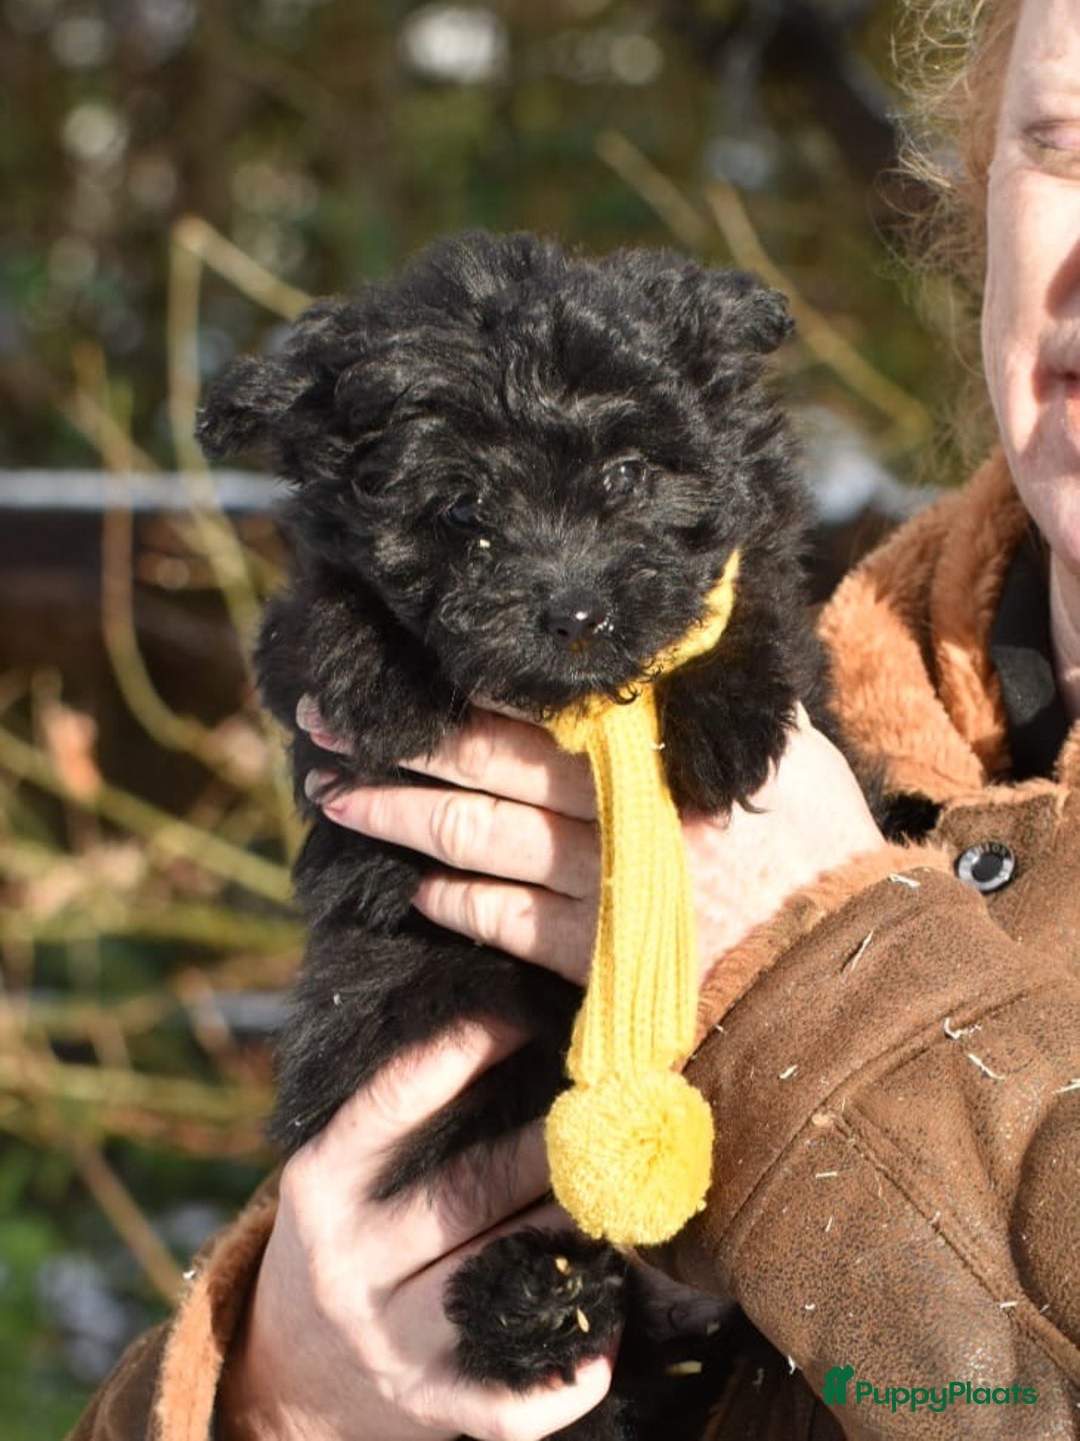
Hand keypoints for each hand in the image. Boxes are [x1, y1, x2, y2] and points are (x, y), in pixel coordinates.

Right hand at [216, 1021, 614, 1440]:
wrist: (295, 1372)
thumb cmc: (348, 1231)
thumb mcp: (339, 1168)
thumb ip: (398, 1113)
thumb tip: (507, 1023)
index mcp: (320, 1186)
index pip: (389, 1107)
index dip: (457, 1055)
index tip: (521, 1017)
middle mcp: (347, 1264)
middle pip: (467, 1193)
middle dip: (548, 1144)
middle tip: (611, 1101)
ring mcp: (388, 1342)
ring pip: (502, 1280)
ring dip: (572, 1238)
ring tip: (628, 1194)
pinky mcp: (429, 1405)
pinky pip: (510, 1400)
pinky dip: (568, 1371)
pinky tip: (610, 1329)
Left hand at [300, 701, 883, 983]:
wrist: (847, 975)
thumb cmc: (821, 848)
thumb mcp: (783, 745)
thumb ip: (715, 695)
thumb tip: (675, 632)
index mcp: (649, 749)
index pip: (528, 706)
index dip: (447, 691)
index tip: (381, 675)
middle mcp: (611, 809)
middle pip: (478, 767)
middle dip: (393, 747)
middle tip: (320, 726)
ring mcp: (596, 886)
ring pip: (475, 840)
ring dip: (402, 820)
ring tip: (341, 800)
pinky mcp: (594, 959)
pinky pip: (506, 923)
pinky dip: (460, 903)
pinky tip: (421, 891)